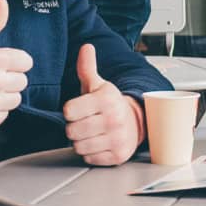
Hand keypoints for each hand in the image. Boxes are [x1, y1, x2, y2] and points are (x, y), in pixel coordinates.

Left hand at [62, 44, 142, 165]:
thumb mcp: (98, 84)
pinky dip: (90, 152)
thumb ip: (87, 67)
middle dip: (75, 127)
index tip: (80, 108)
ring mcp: (117, 139)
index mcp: (106, 99)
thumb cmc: (110, 104)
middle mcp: (114, 119)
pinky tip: (99, 142)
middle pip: (72, 131)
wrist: (137, 121)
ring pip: (79, 146)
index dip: (71, 110)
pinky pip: (88, 158)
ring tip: (92, 132)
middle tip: (86, 121)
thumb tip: (86, 47)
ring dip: (81, 141)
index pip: (69, 111)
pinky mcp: (117, 156)